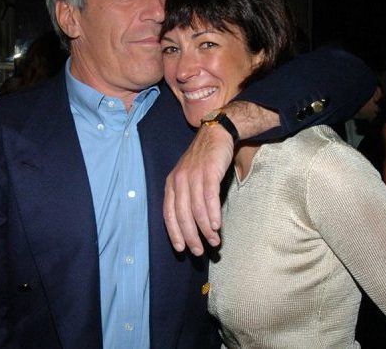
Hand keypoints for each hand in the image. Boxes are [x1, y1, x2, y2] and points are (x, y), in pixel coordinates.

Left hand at [163, 123, 233, 255]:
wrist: (215, 133)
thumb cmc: (203, 160)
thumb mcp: (188, 177)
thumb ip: (188, 198)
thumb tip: (193, 225)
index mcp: (171, 184)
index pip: (168, 213)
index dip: (174, 232)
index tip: (181, 248)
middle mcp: (179, 180)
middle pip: (182, 214)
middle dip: (190, 236)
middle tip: (199, 251)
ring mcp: (193, 175)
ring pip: (196, 209)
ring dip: (205, 229)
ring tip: (214, 241)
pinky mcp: (208, 171)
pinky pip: (208, 197)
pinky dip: (212, 213)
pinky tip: (216, 225)